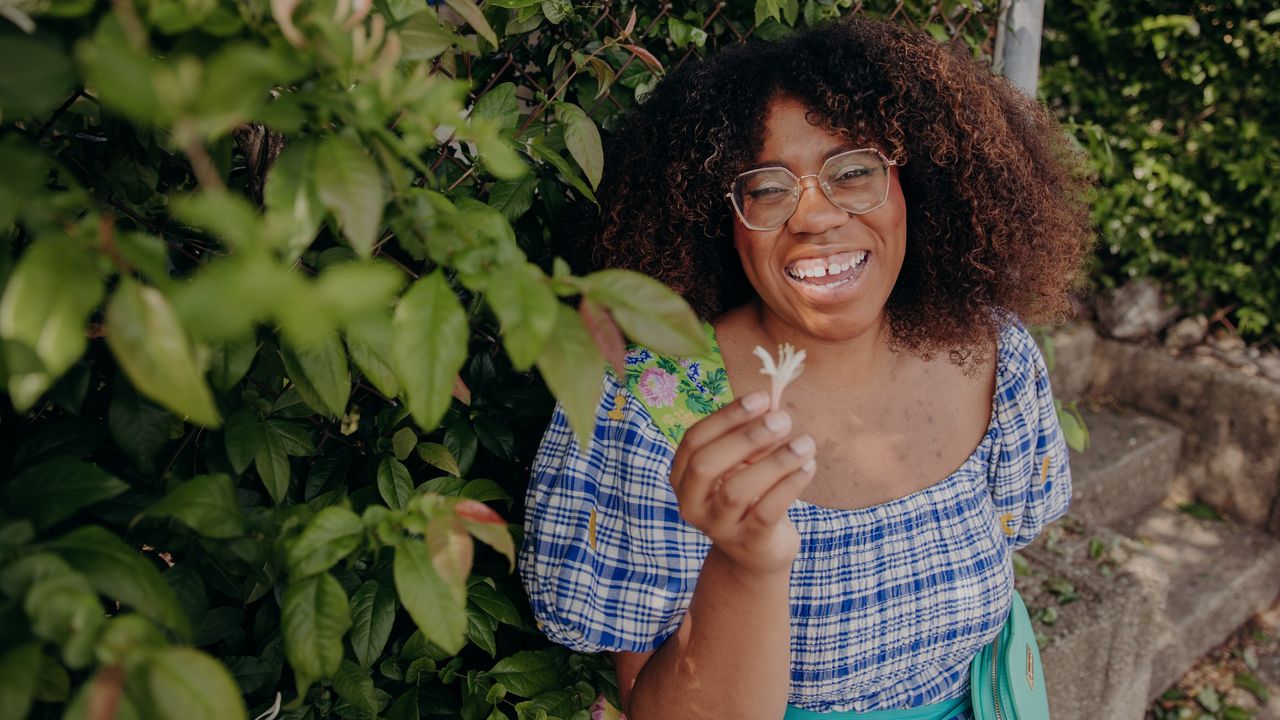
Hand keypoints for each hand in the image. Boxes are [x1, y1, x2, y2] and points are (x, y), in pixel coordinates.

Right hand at [669, 391, 816, 574]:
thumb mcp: (743, 464)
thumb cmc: (749, 495)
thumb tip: (773, 407)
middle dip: (746, 438)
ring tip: (805, 443)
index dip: (727, 416)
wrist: (756, 551)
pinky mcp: (747, 542)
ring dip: (774, 462)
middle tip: (783, 419)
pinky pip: (766, 512)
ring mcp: (717, 526)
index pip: (695, 439)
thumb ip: (751, 438)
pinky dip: (789, 486)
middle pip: (706, 465)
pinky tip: (808, 467)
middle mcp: (691, 502)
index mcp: (683, 475)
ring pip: (736, 491)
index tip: (762, 397)